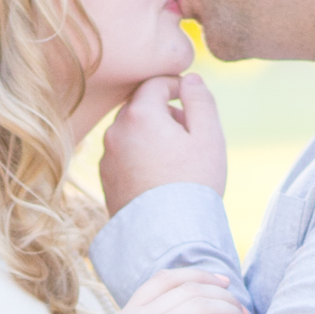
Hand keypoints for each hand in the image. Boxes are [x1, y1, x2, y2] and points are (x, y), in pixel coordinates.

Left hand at [99, 69, 227, 217]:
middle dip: (163, 111)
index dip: (176, 85)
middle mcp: (115, 131)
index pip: (155, 83)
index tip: (190, 99)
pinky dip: (139, 155)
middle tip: (188, 131)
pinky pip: (123, 155)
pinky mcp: (105, 180)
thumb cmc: (193, 183)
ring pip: (130, 132)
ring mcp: (107, 157)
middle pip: (140, 106)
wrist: (167, 234)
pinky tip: (159, 176)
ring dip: (151, 134)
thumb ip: (200, 100)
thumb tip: (190, 78)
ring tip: (176, 158)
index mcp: (140, 115)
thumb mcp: (208, 136)